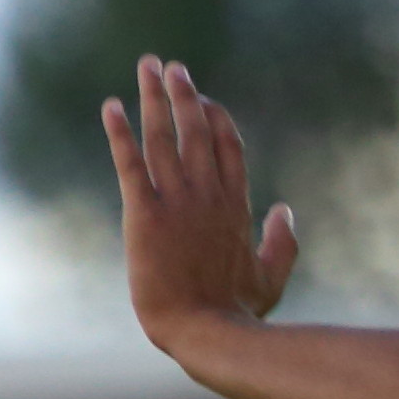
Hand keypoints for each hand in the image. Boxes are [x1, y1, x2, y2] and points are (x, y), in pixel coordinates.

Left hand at [104, 57, 297, 355]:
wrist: (205, 331)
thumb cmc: (238, 313)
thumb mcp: (271, 278)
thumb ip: (282, 243)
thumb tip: (286, 211)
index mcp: (236, 208)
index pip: (228, 148)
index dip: (217, 119)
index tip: (205, 99)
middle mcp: (207, 196)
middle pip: (196, 131)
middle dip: (185, 95)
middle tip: (172, 67)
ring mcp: (176, 202)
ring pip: (164, 137)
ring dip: (154, 99)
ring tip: (147, 68)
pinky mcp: (144, 214)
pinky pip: (129, 163)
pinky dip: (119, 133)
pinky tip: (112, 107)